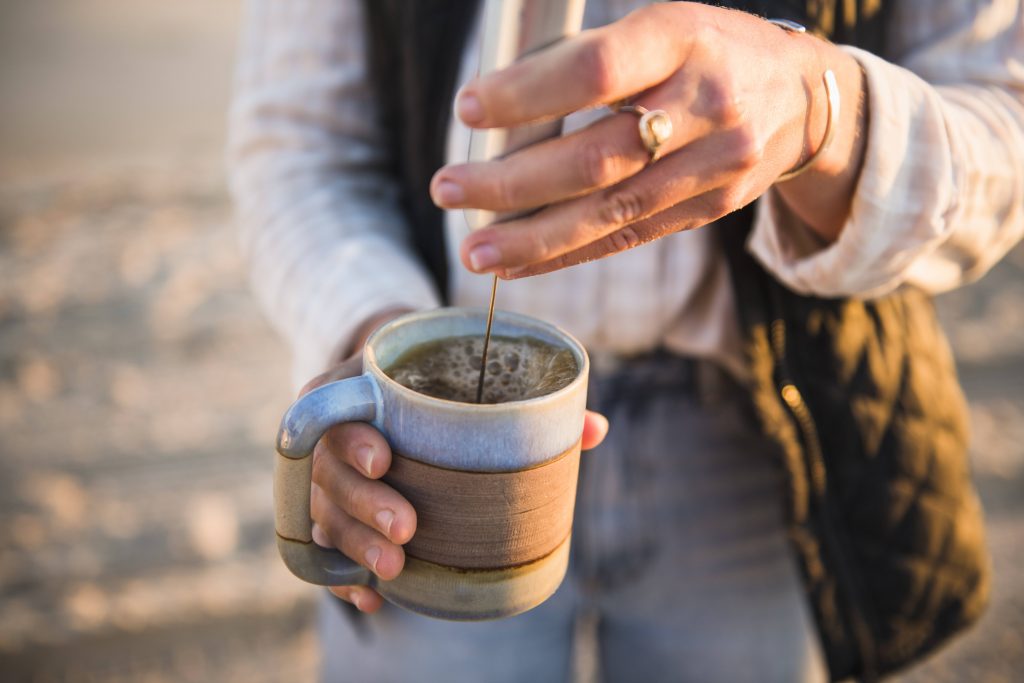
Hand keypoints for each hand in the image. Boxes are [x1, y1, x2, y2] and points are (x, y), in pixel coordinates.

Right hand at [302, 314, 610, 612]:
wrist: (401, 388)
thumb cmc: (443, 382)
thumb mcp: (468, 376)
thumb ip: (525, 403)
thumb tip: (594, 429)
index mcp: (358, 388)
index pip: (333, 408)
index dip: (352, 439)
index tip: (386, 461)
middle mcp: (333, 433)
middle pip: (328, 471)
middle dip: (362, 504)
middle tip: (406, 527)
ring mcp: (331, 477)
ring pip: (324, 512)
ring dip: (355, 544)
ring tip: (395, 568)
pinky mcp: (335, 512)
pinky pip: (323, 548)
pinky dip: (343, 575)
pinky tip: (371, 596)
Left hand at [430, 2, 865, 277]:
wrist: (802, 97)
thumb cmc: (708, 50)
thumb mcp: (663, 25)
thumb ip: (593, 59)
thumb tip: (500, 109)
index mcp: (683, 39)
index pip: (597, 71)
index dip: (527, 93)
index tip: (469, 108)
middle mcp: (705, 105)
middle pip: (595, 157)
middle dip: (511, 182)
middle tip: (446, 189)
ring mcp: (714, 165)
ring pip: (610, 212)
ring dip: (531, 237)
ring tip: (473, 250)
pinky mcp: (709, 208)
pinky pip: (628, 238)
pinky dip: (567, 254)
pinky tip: (518, 264)